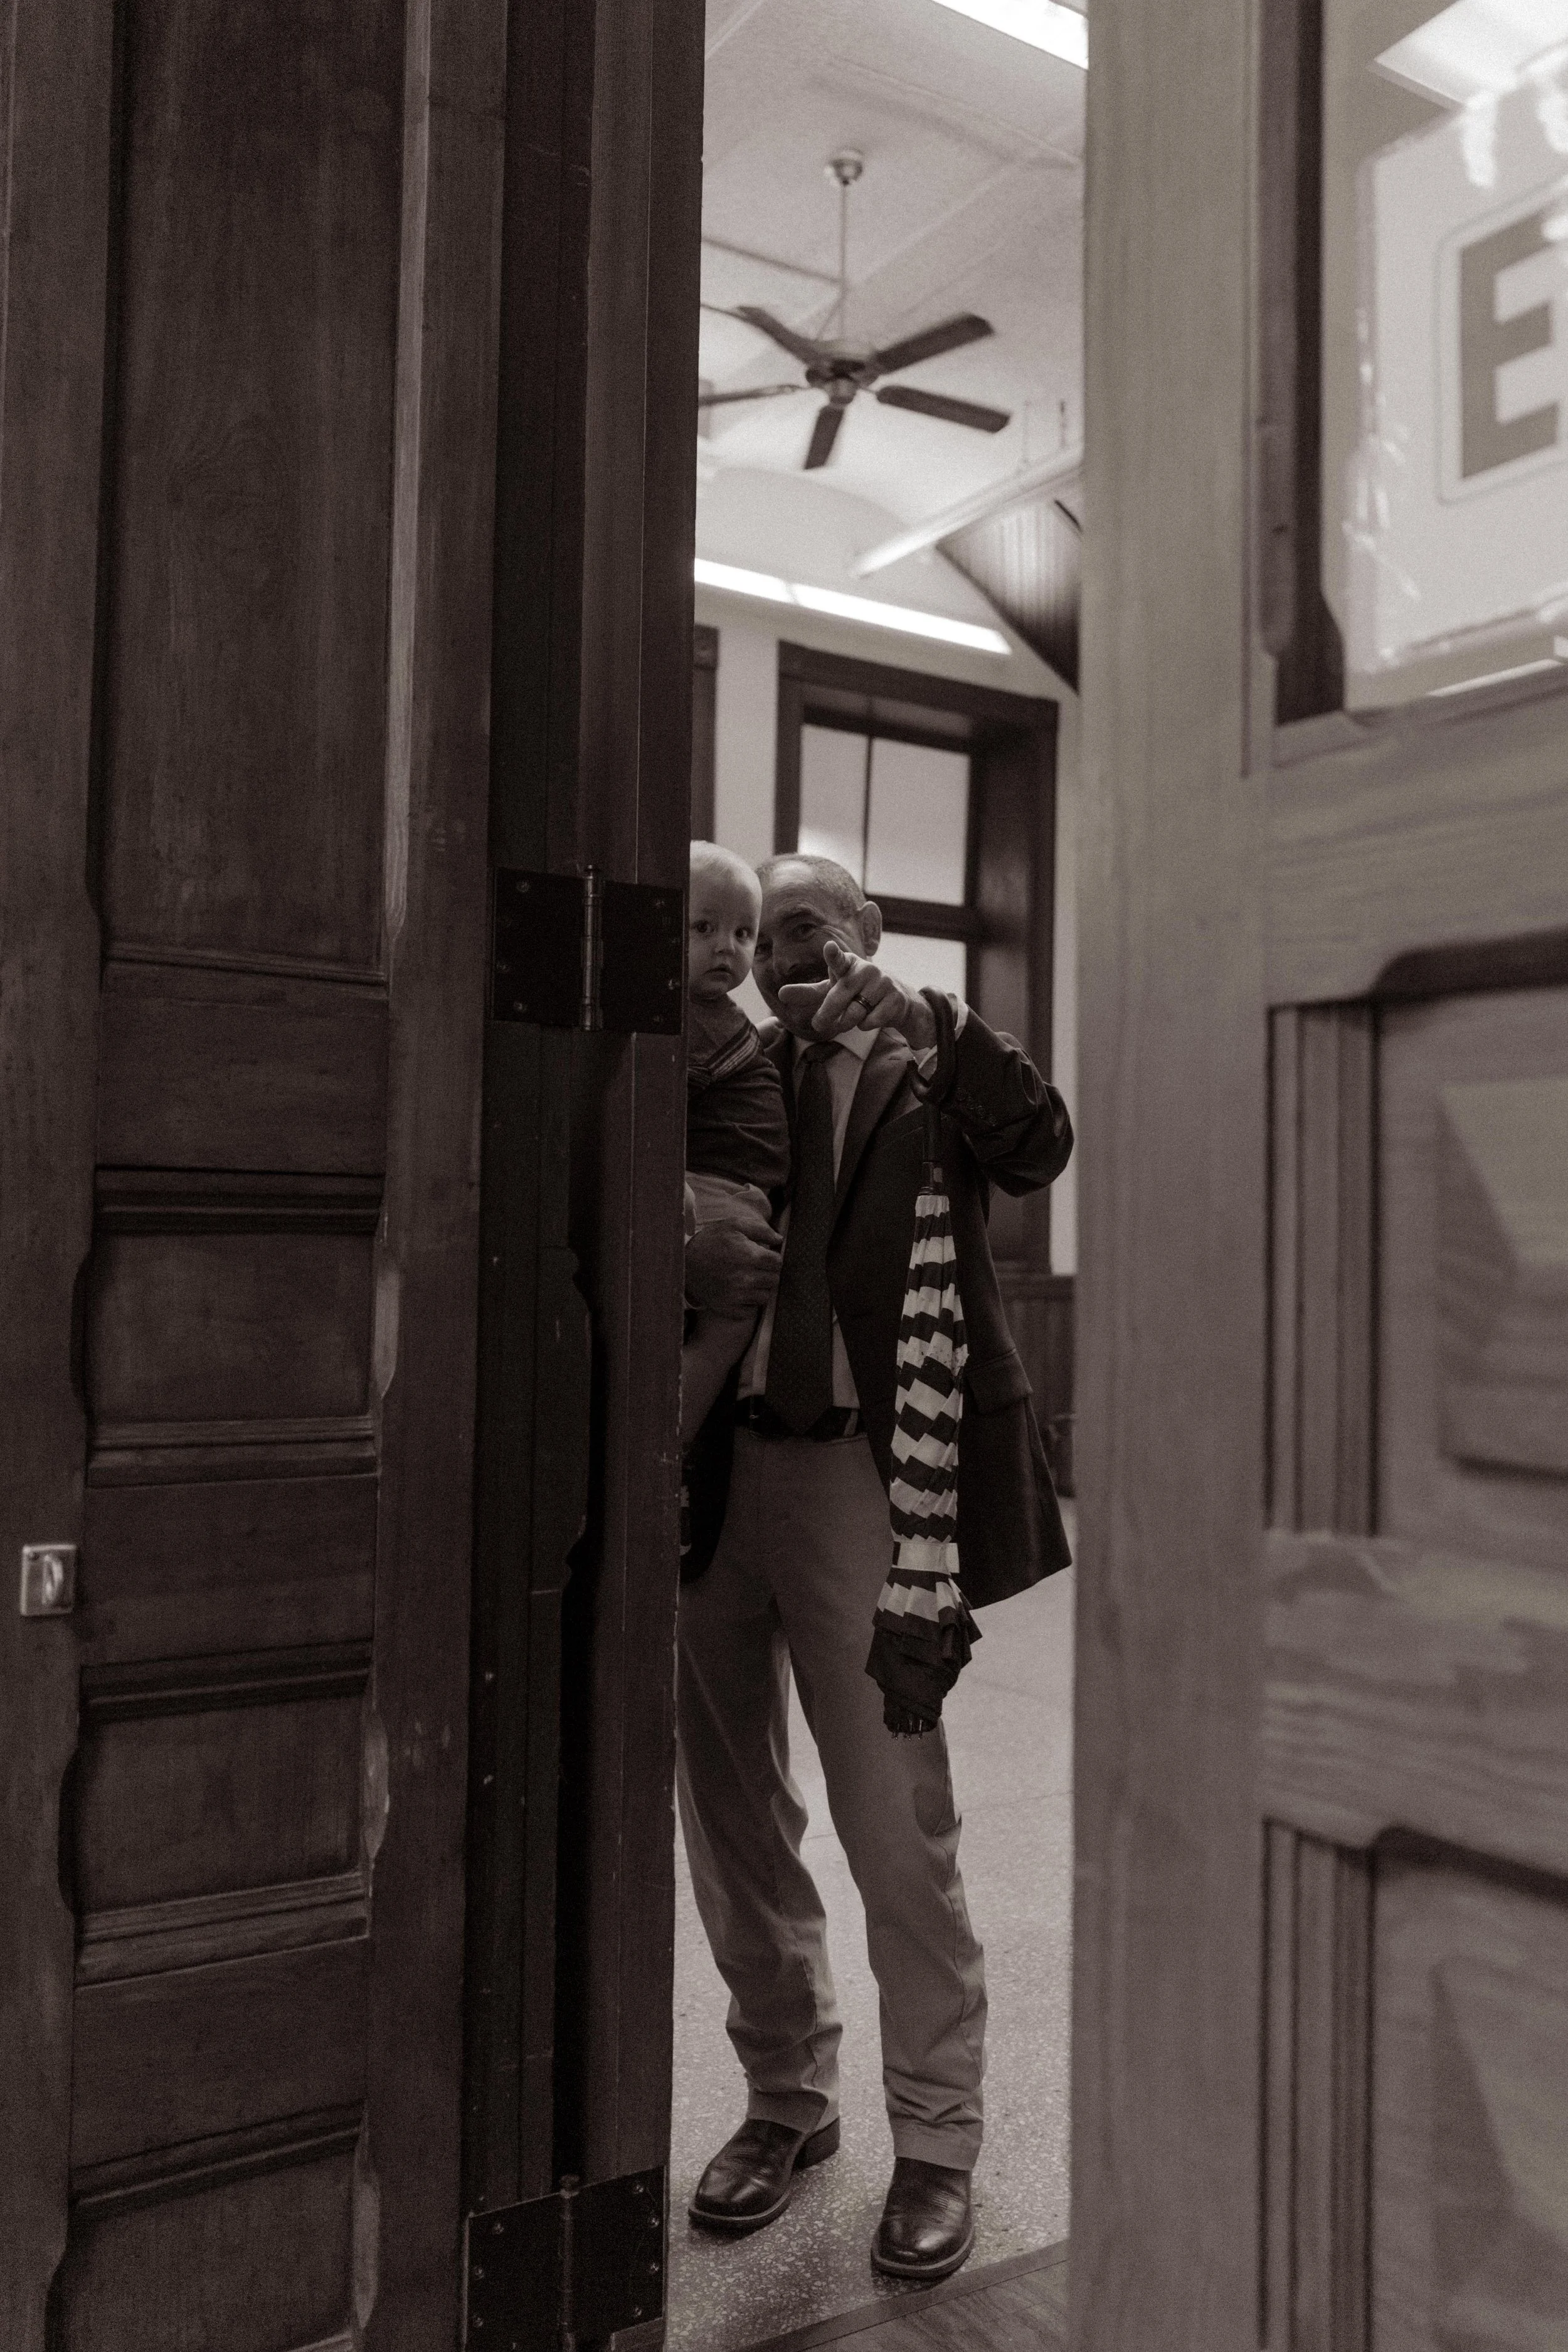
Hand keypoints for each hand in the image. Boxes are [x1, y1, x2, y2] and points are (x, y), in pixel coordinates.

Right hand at [685, 1198, 781, 1310]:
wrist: (683, 1263)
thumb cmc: (711, 1241)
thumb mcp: (734, 1225)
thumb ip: (761, 1229)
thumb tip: (780, 1239)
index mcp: (749, 1256)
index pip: (777, 1262)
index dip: (771, 1258)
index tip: (762, 1256)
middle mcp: (745, 1278)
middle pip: (774, 1280)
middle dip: (767, 1273)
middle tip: (753, 1267)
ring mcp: (736, 1296)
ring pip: (764, 1297)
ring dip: (759, 1289)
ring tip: (746, 1279)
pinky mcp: (728, 1308)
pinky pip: (749, 1310)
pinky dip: (747, 1303)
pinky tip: (737, 1291)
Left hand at [777, 938, 936, 1049]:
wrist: (895, 1000)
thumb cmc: (855, 992)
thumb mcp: (831, 990)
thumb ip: (807, 992)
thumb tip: (780, 993)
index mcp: (847, 964)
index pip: (838, 960)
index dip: (833, 955)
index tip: (829, 947)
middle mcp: (865, 969)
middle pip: (839, 997)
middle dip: (827, 1014)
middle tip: (818, 1025)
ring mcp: (883, 983)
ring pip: (854, 1013)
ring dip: (847, 1022)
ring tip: (852, 1017)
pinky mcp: (895, 999)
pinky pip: (871, 1021)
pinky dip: (866, 1025)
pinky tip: (872, 1016)